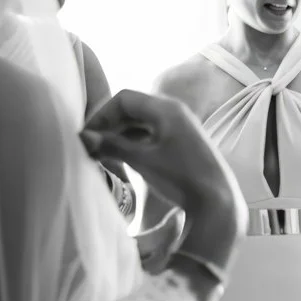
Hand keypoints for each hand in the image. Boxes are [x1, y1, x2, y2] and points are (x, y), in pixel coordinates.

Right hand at [82, 90, 239, 264]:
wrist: (218, 202)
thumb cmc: (181, 177)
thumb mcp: (143, 160)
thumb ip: (112, 145)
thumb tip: (82, 138)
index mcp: (167, 109)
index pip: (124, 99)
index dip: (101, 114)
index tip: (86, 135)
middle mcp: (175, 112)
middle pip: (132, 109)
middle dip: (109, 125)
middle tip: (89, 145)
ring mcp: (181, 128)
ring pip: (141, 123)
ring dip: (120, 135)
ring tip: (100, 153)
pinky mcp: (183, 144)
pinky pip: (152, 135)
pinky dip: (134, 143)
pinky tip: (121, 157)